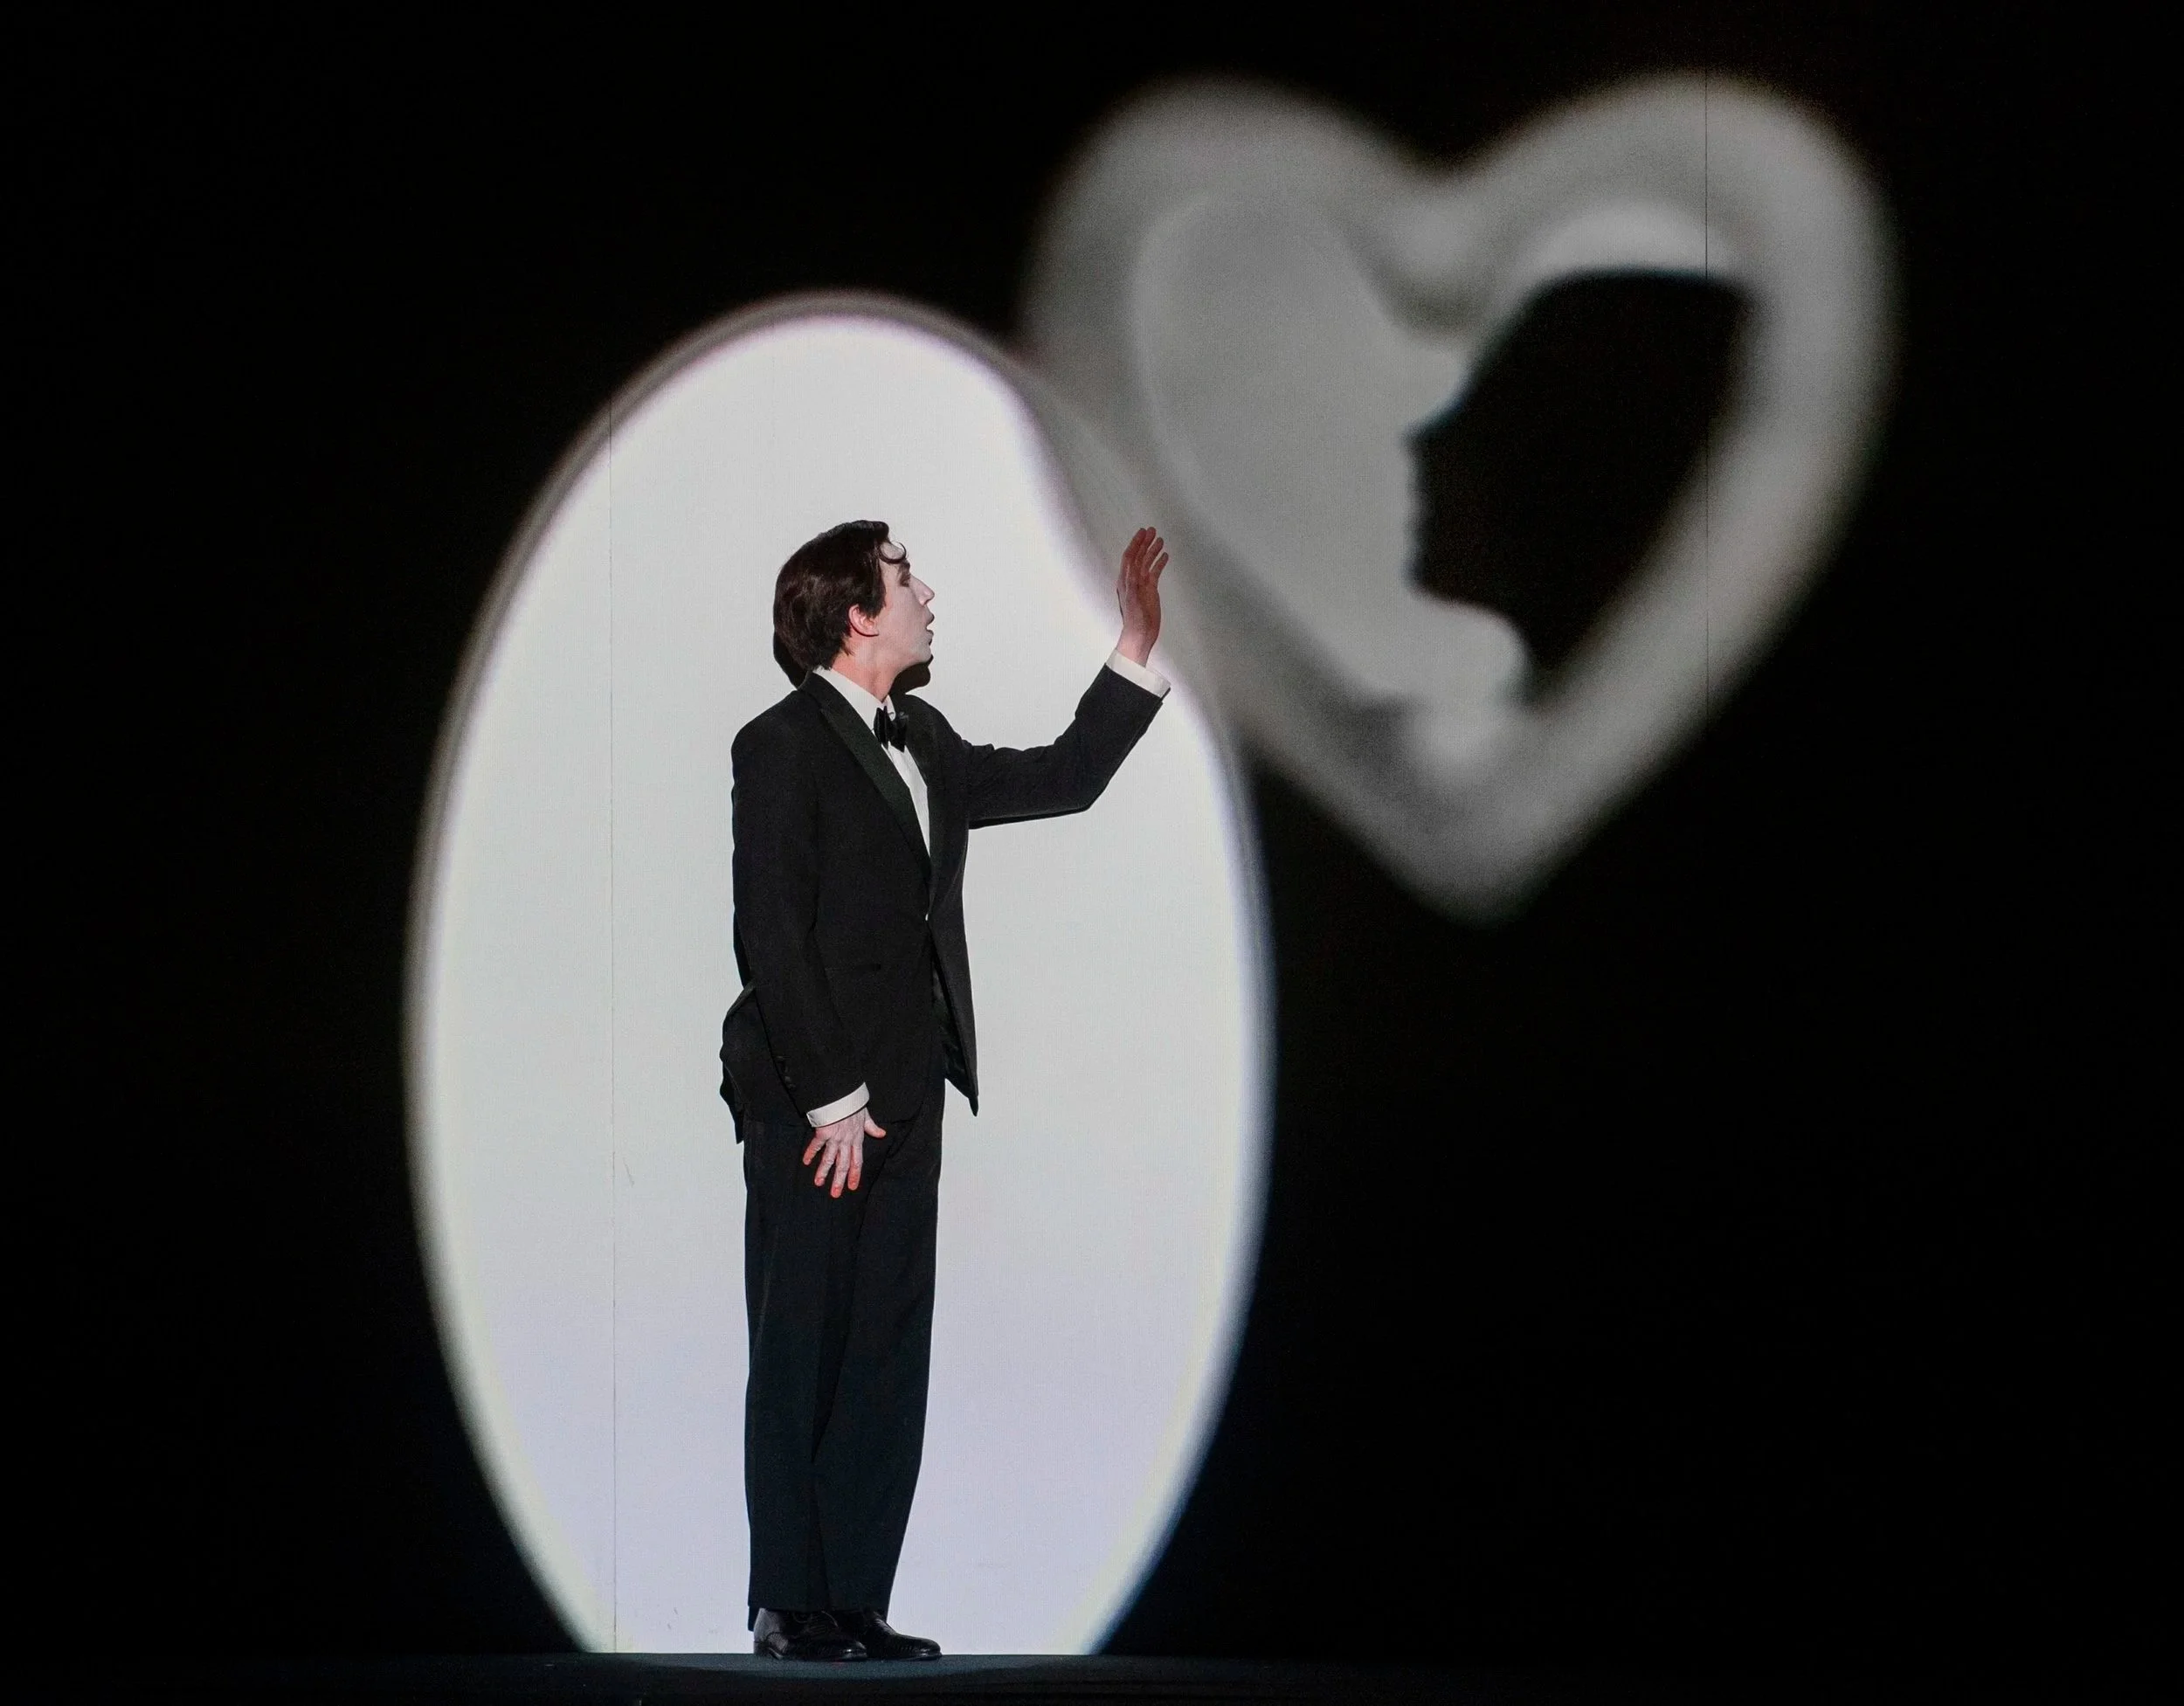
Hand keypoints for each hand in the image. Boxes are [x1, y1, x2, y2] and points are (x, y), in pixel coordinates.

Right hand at [803, 1107, 885, 1196]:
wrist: (843, 1094)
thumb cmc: (854, 1104)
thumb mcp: (866, 1115)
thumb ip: (872, 1127)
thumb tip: (882, 1134)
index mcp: (857, 1138)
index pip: (857, 1161)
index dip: (855, 1174)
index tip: (852, 1186)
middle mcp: (847, 1141)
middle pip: (843, 1164)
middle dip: (839, 1180)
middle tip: (835, 1194)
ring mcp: (835, 1138)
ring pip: (830, 1159)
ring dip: (824, 1172)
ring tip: (819, 1183)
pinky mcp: (824, 1132)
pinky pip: (817, 1145)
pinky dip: (811, 1153)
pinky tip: (806, 1162)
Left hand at [1115, 526, 1168, 664]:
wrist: (1141, 634)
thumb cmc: (1134, 619)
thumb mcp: (1132, 600)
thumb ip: (1132, 583)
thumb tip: (1133, 566)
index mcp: (1125, 580)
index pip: (1129, 556)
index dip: (1135, 543)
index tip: (1142, 532)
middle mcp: (1132, 579)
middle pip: (1139, 556)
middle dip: (1145, 543)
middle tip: (1153, 530)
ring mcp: (1142, 584)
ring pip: (1147, 563)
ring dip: (1153, 550)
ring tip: (1161, 539)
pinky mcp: (1150, 590)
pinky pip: (1155, 572)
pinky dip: (1159, 563)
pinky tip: (1165, 555)